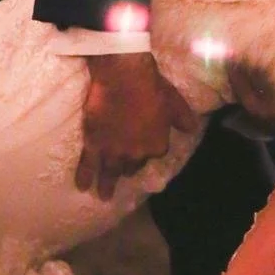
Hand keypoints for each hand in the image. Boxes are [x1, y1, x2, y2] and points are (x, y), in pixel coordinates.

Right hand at [76, 53, 198, 199]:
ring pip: (110, 172)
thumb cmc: (153, 88)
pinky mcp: (94, 144)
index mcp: (157, 146)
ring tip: (103, 196)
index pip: (153, 153)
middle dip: (128, 168)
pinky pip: (88, 165)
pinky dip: (85, 177)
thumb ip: (183, 120)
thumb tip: (192, 130)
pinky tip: (82, 186)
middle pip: (131, 165)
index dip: (147, 149)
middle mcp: (136, 154)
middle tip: (123, 173)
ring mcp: (113, 151)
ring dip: (107, 185)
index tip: (142, 148)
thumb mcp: (175, 103)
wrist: (124, 78)